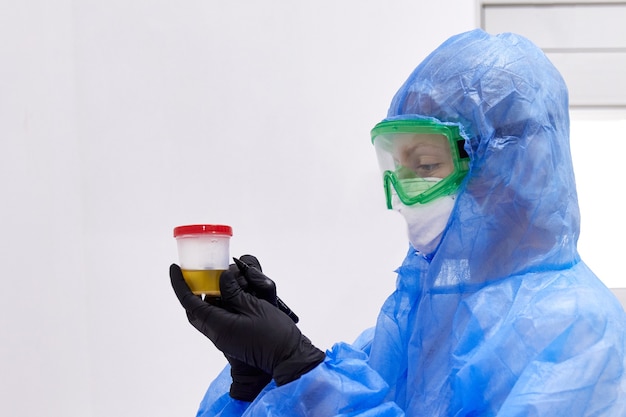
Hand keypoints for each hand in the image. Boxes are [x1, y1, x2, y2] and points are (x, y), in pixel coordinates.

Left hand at [170, 262, 324, 387]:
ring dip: (213, 295)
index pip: (190, 303)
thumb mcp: (253, 306)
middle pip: (196, 310)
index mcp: (218, 326)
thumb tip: (222, 278)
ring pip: (209, 313)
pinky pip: (221, 317)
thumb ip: (234, 291)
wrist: (289, 357)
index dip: (181, 284)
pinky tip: (236, 293)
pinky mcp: (235, 337)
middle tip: (199, 274)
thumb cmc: (274, 334)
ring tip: (225, 281)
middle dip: (195, 290)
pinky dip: (224, 303)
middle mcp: (218, 333)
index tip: (176, 268)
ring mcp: (226, 337)